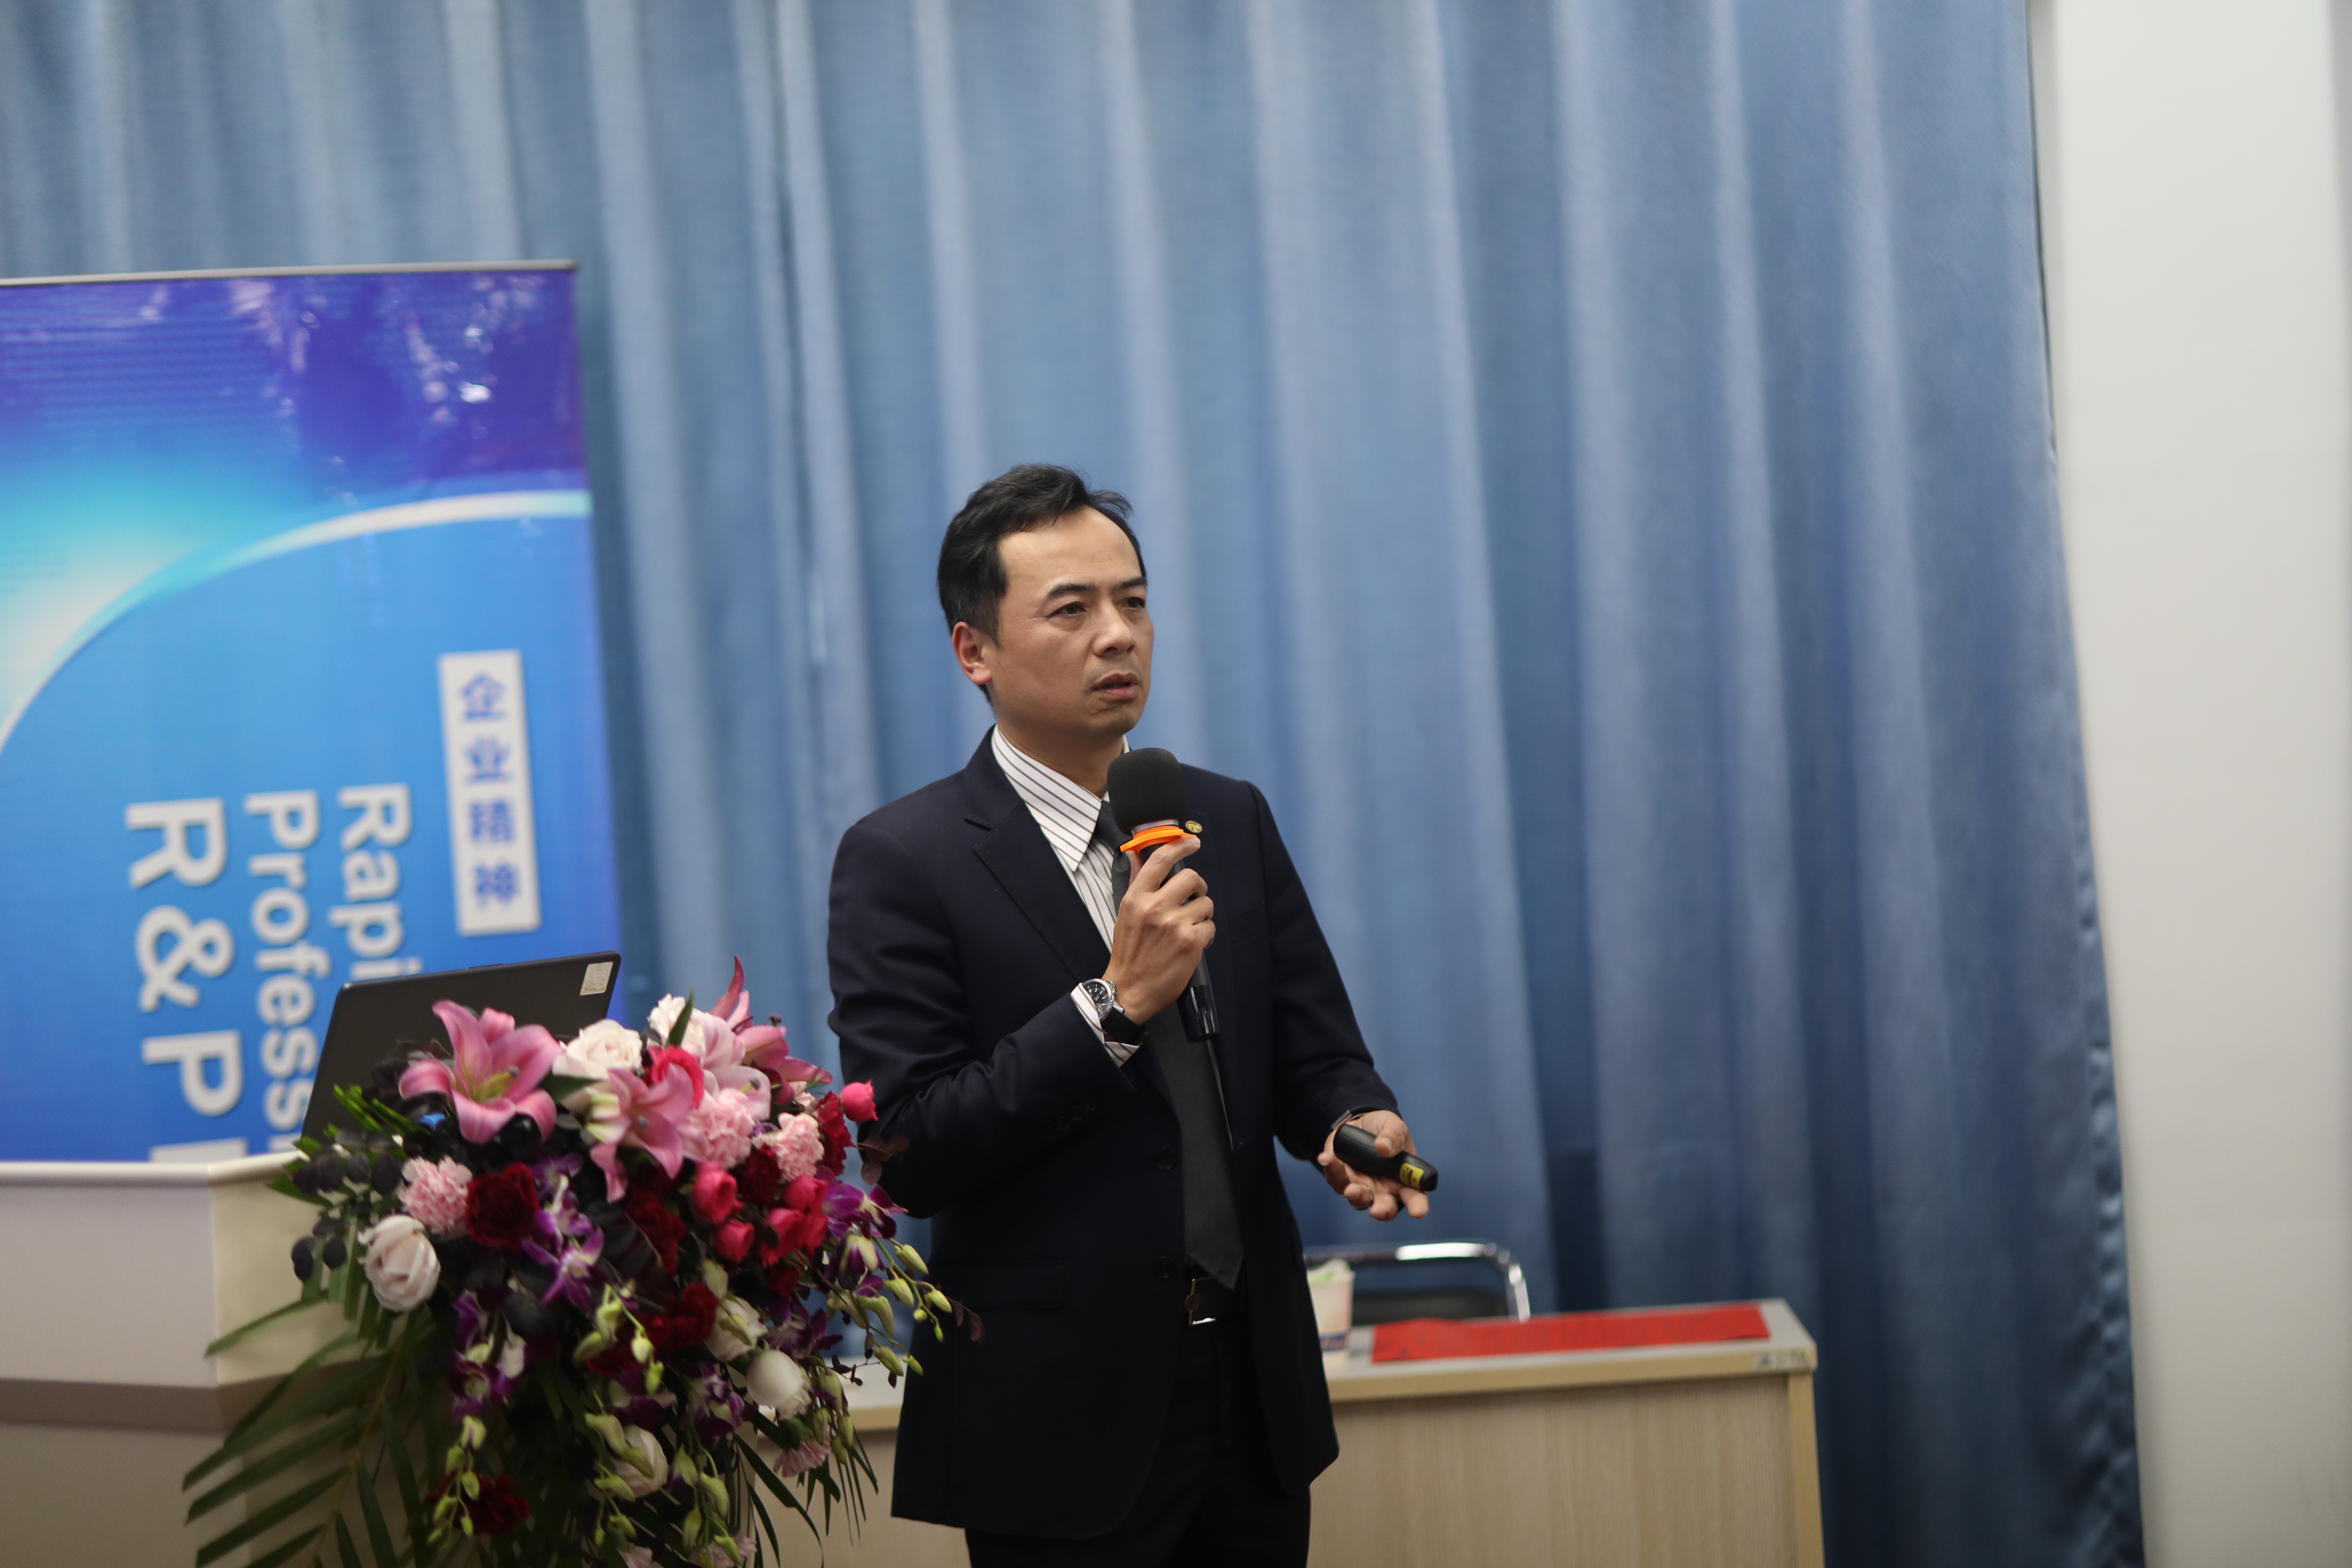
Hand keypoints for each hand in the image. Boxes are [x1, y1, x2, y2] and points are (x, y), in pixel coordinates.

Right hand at [1100, 837, 1212, 1020]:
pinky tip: (1194, 943)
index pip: (1161, 859)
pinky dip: (1206, 935)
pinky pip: (1211, 926)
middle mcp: (1155, 907)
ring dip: (1202, 915)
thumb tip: (1134, 854)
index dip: (1181, 845)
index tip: (1193, 842)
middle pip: (1192, 877)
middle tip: (1194, 898)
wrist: (1129, 989)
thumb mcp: (1126, 913)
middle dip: (1198, 888)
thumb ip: (1135, 882)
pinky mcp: (1191, 942)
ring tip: (1190, 928)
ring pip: (1206, 904)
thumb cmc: (1128, 952)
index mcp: (1136, 898)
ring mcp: (1174, 924)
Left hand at [1317, 1111, 1429, 1220]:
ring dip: (1355, 1195)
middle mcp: (1384, 1189)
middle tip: (1377, 1210)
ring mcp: (1362, 1186)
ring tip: (1350, 1188)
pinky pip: (1336, 1180)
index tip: (1418, 1212)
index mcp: (1404, 1180)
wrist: (1360, 1122)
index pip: (1415, 1197)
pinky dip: (1332, 1171)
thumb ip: (1393, 1135)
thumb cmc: (1384, 1129)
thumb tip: (1384, 1147)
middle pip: (1385, 1208)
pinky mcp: (1343, 1178)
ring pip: (1358, 1199)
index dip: (1418, 1206)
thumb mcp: (1393, 1126)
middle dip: (1381, 1211)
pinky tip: (1327, 1158)